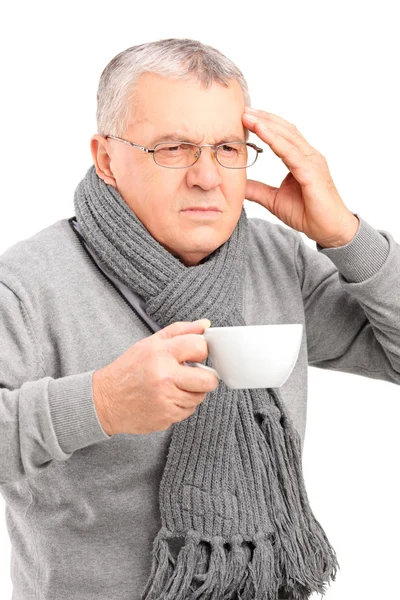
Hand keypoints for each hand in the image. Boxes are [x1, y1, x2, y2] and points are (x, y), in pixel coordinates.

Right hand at [92, 319, 217, 434]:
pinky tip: (167, 398)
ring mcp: (166, 399)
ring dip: (191, 392)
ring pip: (199, 397)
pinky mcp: (166, 417)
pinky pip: (188, 411)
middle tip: (194, 375)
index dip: (201, 351)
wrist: (105, 400)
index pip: (199, 347)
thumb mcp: (150, 343)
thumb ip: (180, 331)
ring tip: (174, 386)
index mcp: (160, 353)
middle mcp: (164, 376)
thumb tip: (205, 325)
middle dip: (206, 378)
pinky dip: (181, 405)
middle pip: (208, 380)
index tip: (195, 355)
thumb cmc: (128, 370)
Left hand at [242, 107, 358, 247]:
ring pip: (288, 136)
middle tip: (243, 109)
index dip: (264, 125)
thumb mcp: (274, 200)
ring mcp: (312, 162)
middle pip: (285, 130)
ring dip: (267, 124)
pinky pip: (291, 153)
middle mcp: (308, 156)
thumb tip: (238, 184)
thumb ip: (257, 190)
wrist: (329, 230)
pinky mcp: (312, 172)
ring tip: (248, 116)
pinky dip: (275, 140)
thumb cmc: (308, 214)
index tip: (244, 117)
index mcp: (301, 160)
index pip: (282, 135)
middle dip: (263, 118)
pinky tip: (262, 131)